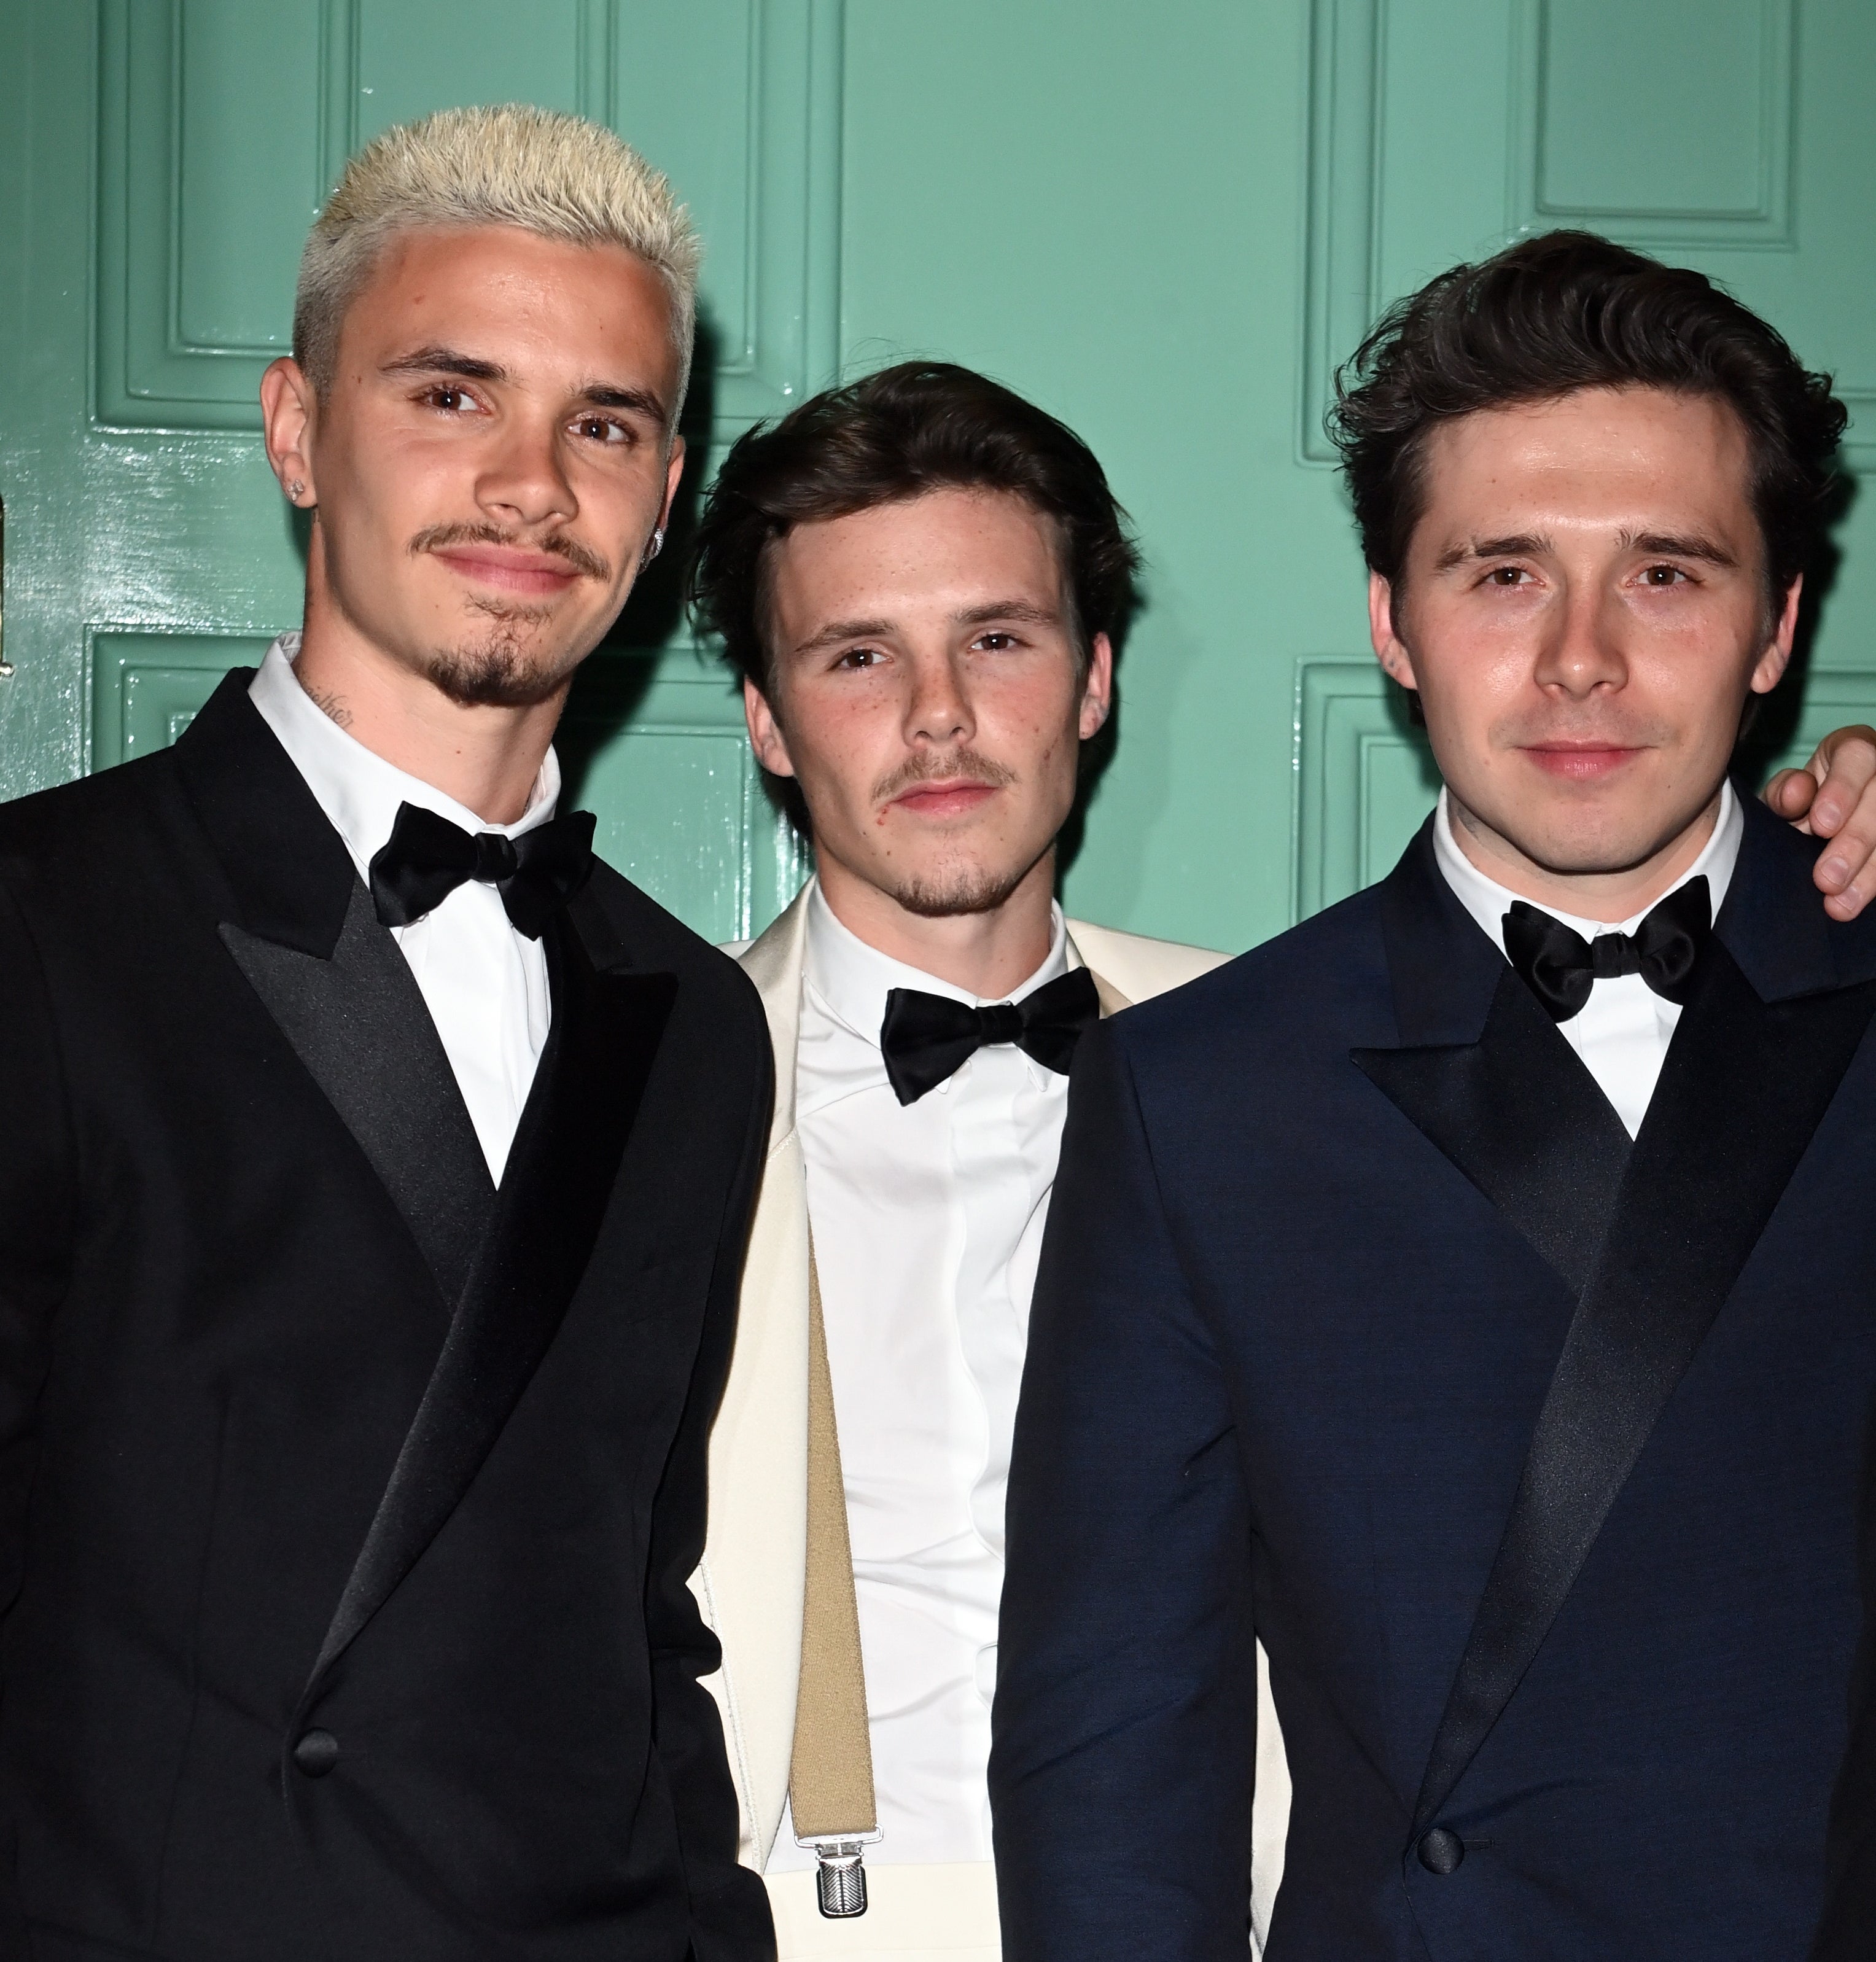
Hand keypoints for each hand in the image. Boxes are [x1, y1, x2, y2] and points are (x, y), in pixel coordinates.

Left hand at [1764, 725, 1875, 918]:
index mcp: (1854, 750)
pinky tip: (1858, 902)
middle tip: (1826, 879)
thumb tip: (1797, 793)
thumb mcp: (1786, 796)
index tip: (1821, 824)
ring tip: (1840, 905)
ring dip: (1870, 873)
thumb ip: (1786, 794)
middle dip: (1856, 842)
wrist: (1815, 827)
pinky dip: (1874, 882)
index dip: (1843, 789)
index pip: (1858, 756)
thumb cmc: (1800, 804)